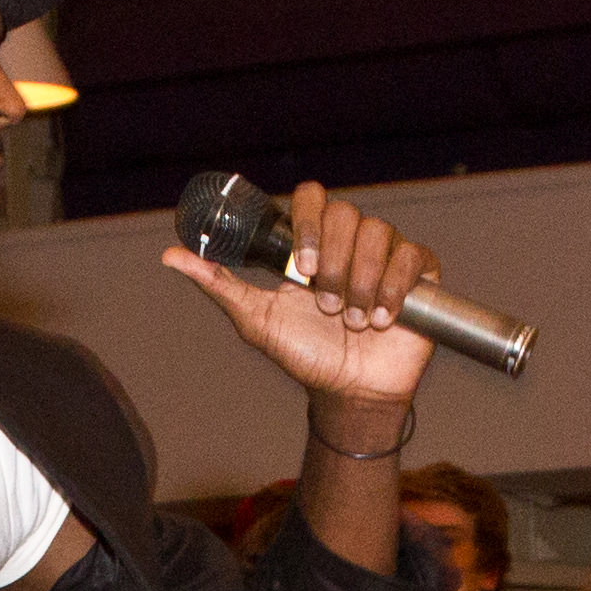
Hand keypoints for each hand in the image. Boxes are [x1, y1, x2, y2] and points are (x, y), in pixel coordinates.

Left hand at [159, 183, 441, 408]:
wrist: (349, 392)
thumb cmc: (305, 354)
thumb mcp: (256, 320)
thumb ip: (219, 284)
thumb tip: (171, 257)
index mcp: (313, 242)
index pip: (312, 198)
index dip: (308, 222)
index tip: (301, 267)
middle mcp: (350, 240)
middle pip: (346, 214)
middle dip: (333, 265)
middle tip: (327, 306)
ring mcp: (386, 254)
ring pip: (378, 234)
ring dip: (360, 282)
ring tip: (353, 320)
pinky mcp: (419, 272)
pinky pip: (412, 257)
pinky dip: (392, 289)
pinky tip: (381, 318)